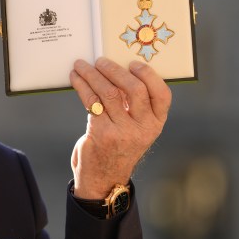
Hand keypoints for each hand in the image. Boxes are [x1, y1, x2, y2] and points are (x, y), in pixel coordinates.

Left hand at [68, 58, 170, 199]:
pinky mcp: (101, 133)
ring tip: (81, 65)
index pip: (162, 94)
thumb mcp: (136, 128)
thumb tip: (118, 70)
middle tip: (100, 61)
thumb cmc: (119, 145)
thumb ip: (134, 106)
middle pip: (134, 89)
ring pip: (109, 93)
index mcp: (156, 123)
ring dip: (92, 75)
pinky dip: (82, 86)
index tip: (133, 64)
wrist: (104, 177)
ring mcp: (122, 132)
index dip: (149, 75)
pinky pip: (91, 102)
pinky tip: (76, 79)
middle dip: (114, 70)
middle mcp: (143, 128)